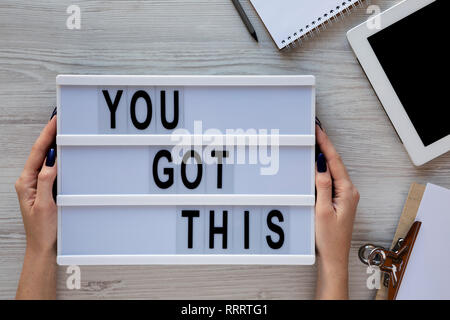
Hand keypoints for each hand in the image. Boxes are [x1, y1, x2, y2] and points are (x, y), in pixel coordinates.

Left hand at [15, 113, 56, 298]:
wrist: (44, 247)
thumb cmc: (43, 231)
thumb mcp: (44, 205)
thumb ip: (46, 182)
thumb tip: (51, 161)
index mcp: (26, 182)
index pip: (38, 153)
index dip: (47, 135)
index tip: (55, 121)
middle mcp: (30, 181)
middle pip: (41, 152)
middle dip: (50, 134)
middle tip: (61, 119)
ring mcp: (39, 184)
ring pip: (47, 159)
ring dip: (55, 144)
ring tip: (63, 130)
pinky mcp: (47, 189)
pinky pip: (53, 169)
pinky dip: (60, 158)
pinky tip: (65, 152)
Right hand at [314, 121, 358, 299]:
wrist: (334, 257)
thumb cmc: (329, 238)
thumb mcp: (322, 211)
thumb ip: (322, 186)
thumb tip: (321, 165)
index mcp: (347, 192)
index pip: (334, 162)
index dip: (325, 144)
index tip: (317, 130)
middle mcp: (349, 191)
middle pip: (335, 163)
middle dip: (324, 146)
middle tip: (314, 131)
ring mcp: (345, 196)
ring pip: (333, 171)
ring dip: (323, 157)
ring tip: (313, 143)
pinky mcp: (339, 200)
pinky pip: (331, 180)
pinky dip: (323, 170)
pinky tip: (316, 166)